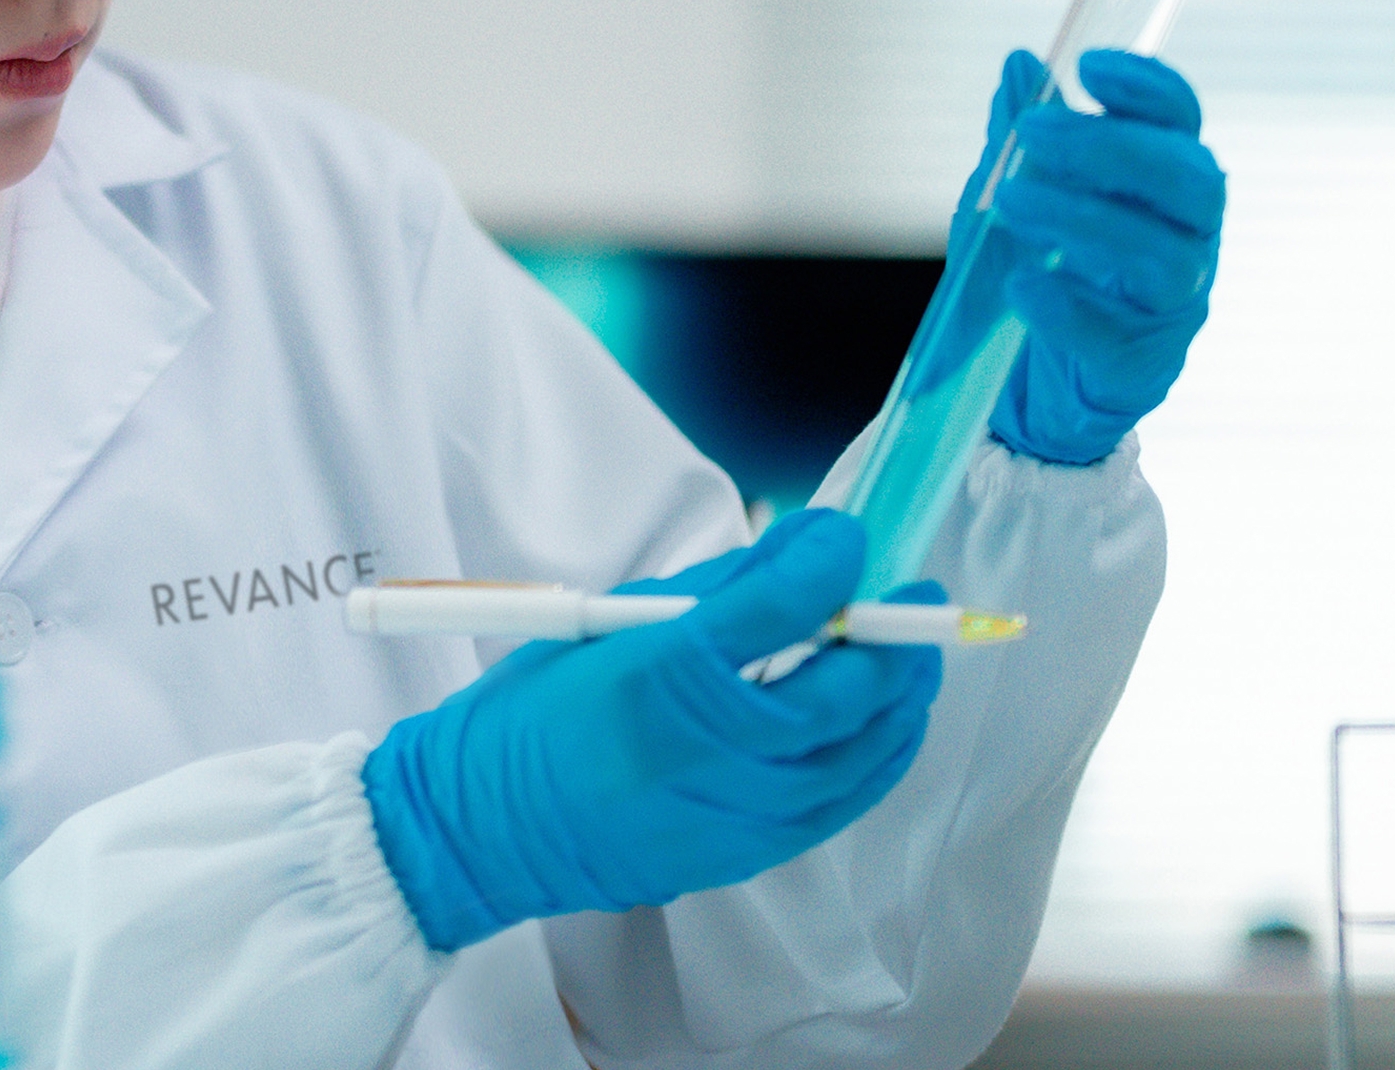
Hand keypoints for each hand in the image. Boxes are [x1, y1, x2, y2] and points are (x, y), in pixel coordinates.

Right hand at [361, 509, 942, 951]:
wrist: (482, 828)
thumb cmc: (529, 721)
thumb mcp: (605, 624)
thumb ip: (713, 592)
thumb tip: (796, 552)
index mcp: (656, 676)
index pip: (777, 607)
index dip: (829, 563)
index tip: (848, 537)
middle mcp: (702, 749)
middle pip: (841, 691)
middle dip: (893, 638)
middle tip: (912, 599)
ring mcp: (727, 813)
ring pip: (856, 757)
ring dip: (898, 702)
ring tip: (911, 660)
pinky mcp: (740, 856)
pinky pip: (836, 805)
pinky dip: (873, 760)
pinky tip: (881, 728)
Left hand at [965, 48, 1225, 465]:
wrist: (1027, 387)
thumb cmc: (1036, 275)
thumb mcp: (1012, 201)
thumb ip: (1019, 141)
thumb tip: (1020, 65)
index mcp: (1161, 189)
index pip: (1182, 125)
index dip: (1149, 90)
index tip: (1091, 65)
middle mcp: (1185, 241)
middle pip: (1188, 182)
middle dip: (1113, 149)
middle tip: (1034, 133)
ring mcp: (1171, 307)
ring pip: (1163, 256)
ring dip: (1083, 219)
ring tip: (1010, 202)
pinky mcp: (1137, 367)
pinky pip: (1116, 336)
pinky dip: (1068, 308)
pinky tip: (1024, 285)